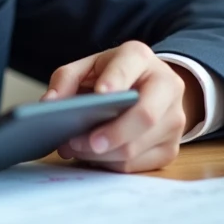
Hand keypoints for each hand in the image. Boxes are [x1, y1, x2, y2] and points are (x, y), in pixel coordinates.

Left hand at [41, 40, 203, 172]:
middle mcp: (166, 86)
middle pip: (144, 115)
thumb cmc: (113, 77)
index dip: (116, 80)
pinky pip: (137, 165)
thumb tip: (49, 103)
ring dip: (101, 154)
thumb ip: (66, 79)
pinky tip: (94, 156)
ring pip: (137, 146)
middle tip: (78, 142)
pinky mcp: (171, 148)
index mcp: (141, 58)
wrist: (150, 88)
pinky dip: (110, 164)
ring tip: (75, 148)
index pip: (130, 66)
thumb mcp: (88, 67)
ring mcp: (174, 120)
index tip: (101, 94)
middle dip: (110, 133)